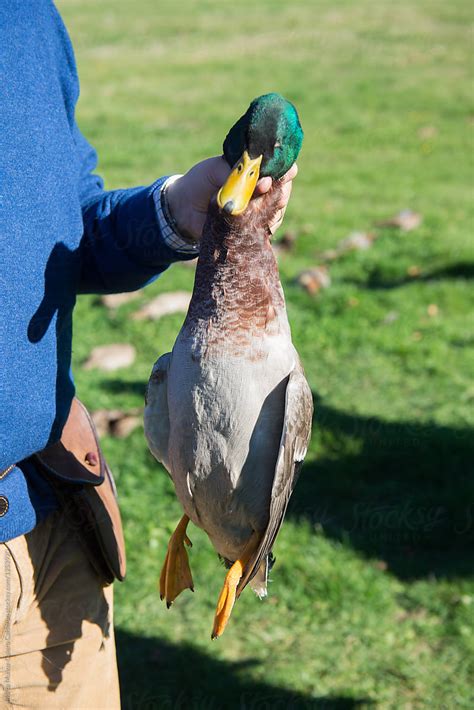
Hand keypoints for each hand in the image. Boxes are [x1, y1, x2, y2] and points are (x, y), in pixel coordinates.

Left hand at [166, 156, 297, 241]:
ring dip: (270, 209)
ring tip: (250, 204)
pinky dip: (262, 225)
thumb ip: (239, 172)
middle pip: (284, 191)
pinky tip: (250, 221)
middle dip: (280, 190)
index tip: (287, 171)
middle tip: (264, 188)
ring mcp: (257, 212)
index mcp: (255, 171)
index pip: (281, 168)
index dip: (286, 170)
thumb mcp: (216, 169)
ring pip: (277, 212)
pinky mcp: (251, 230)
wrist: (183, 208)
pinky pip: (266, 229)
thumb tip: (264, 183)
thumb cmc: (201, 182)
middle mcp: (261, 191)